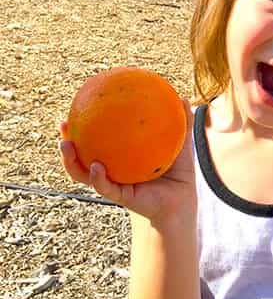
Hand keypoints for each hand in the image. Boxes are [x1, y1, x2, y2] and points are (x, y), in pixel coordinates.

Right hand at [59, 98, 197, 221]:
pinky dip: (98, 178)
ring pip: (84, 174)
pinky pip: (104, 187)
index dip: (84, 128)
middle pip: (82, 157)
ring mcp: (113, 184)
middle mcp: (112, 170)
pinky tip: (96, 166)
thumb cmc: (179, 171)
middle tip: (63, 125)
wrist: (182, 200)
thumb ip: (181, 123)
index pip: (98, 140)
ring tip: (67, 145)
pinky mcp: (121, 197)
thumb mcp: (180, 144)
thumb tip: (182, 98)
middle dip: (68, 143)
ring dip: (71, 162)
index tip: (75, 110)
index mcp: (121, 157)